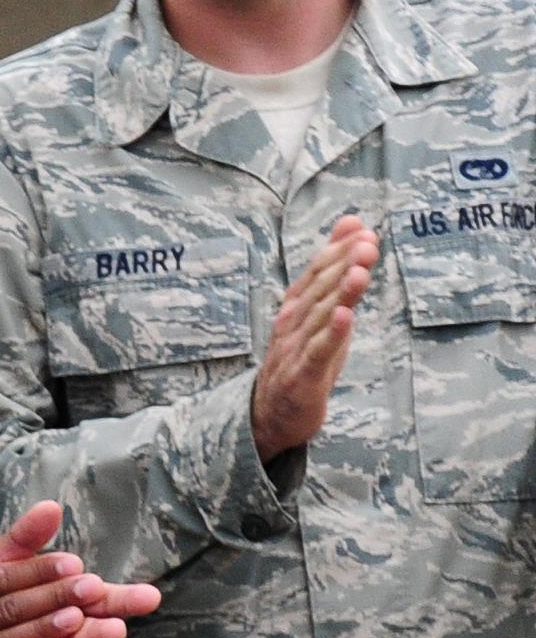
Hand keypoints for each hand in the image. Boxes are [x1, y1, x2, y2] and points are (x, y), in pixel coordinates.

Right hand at [254, 217, 376, 459]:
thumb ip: (335, 268)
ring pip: (321, 317)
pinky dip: (331, 334)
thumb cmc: (300, 358)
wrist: (269, 415)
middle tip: (367, 244)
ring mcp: (294, 350)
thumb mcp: (319, 312)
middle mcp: (291, 324)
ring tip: (360, 271)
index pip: (316, 273)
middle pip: (320, 290)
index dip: (337, 251)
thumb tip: (353, 221)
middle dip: (343, 265)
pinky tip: (345, 317)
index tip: (361, 231)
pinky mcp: (301, 377)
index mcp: (295, 308)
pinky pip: (317, 352)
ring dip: (341, 293)